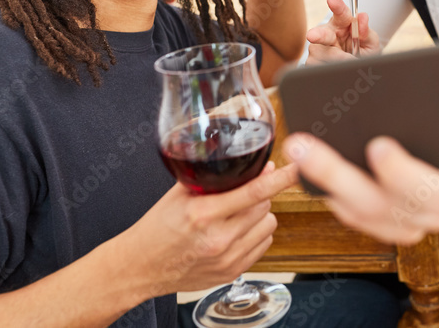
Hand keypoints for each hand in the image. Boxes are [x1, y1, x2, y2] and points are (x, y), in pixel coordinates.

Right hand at [124, 162, 298, 295]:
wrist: (141, 267)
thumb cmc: (157, 229)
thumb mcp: (178, 195)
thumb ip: (213, 179)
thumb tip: (254, 167)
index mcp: (203, 214)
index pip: (254, 192)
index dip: (280, 178)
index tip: (298, 168)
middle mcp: (218, 239)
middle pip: (264, 206)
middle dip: (259, 194)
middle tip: (241, 193)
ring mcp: (227, 258)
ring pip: (268, 225)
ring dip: (259, 214)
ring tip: (236, 214)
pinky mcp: (232, 272)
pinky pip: (263, 245)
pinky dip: (256, 234)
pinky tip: (237, 231)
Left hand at [284, 134, 438, 245]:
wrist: (432, 141)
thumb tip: (437, 69)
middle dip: (405, 176)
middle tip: (379, 147)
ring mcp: (420, 218)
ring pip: (384, 212)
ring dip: (338, 178)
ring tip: (305, 144)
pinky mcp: (386, 222)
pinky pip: (356, 215)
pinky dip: (328, 188)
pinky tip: (303, 159)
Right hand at [306, 0, 381, 62]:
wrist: (355, 67)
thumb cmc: (361, 50)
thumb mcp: (370, 41)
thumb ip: (367, 31)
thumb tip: (363, 17)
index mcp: (341, 23)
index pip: (340, 13)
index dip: (336, 6)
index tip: (332, 0)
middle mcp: (327, 34)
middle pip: (320, 33)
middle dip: (316, 34)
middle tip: (312, 36)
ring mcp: (318, 49)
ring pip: (323, 56)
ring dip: (338, 61)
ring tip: (349, 62)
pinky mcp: (311, 63)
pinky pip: (319, 68)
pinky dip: (331, 69)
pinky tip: (337, 69)